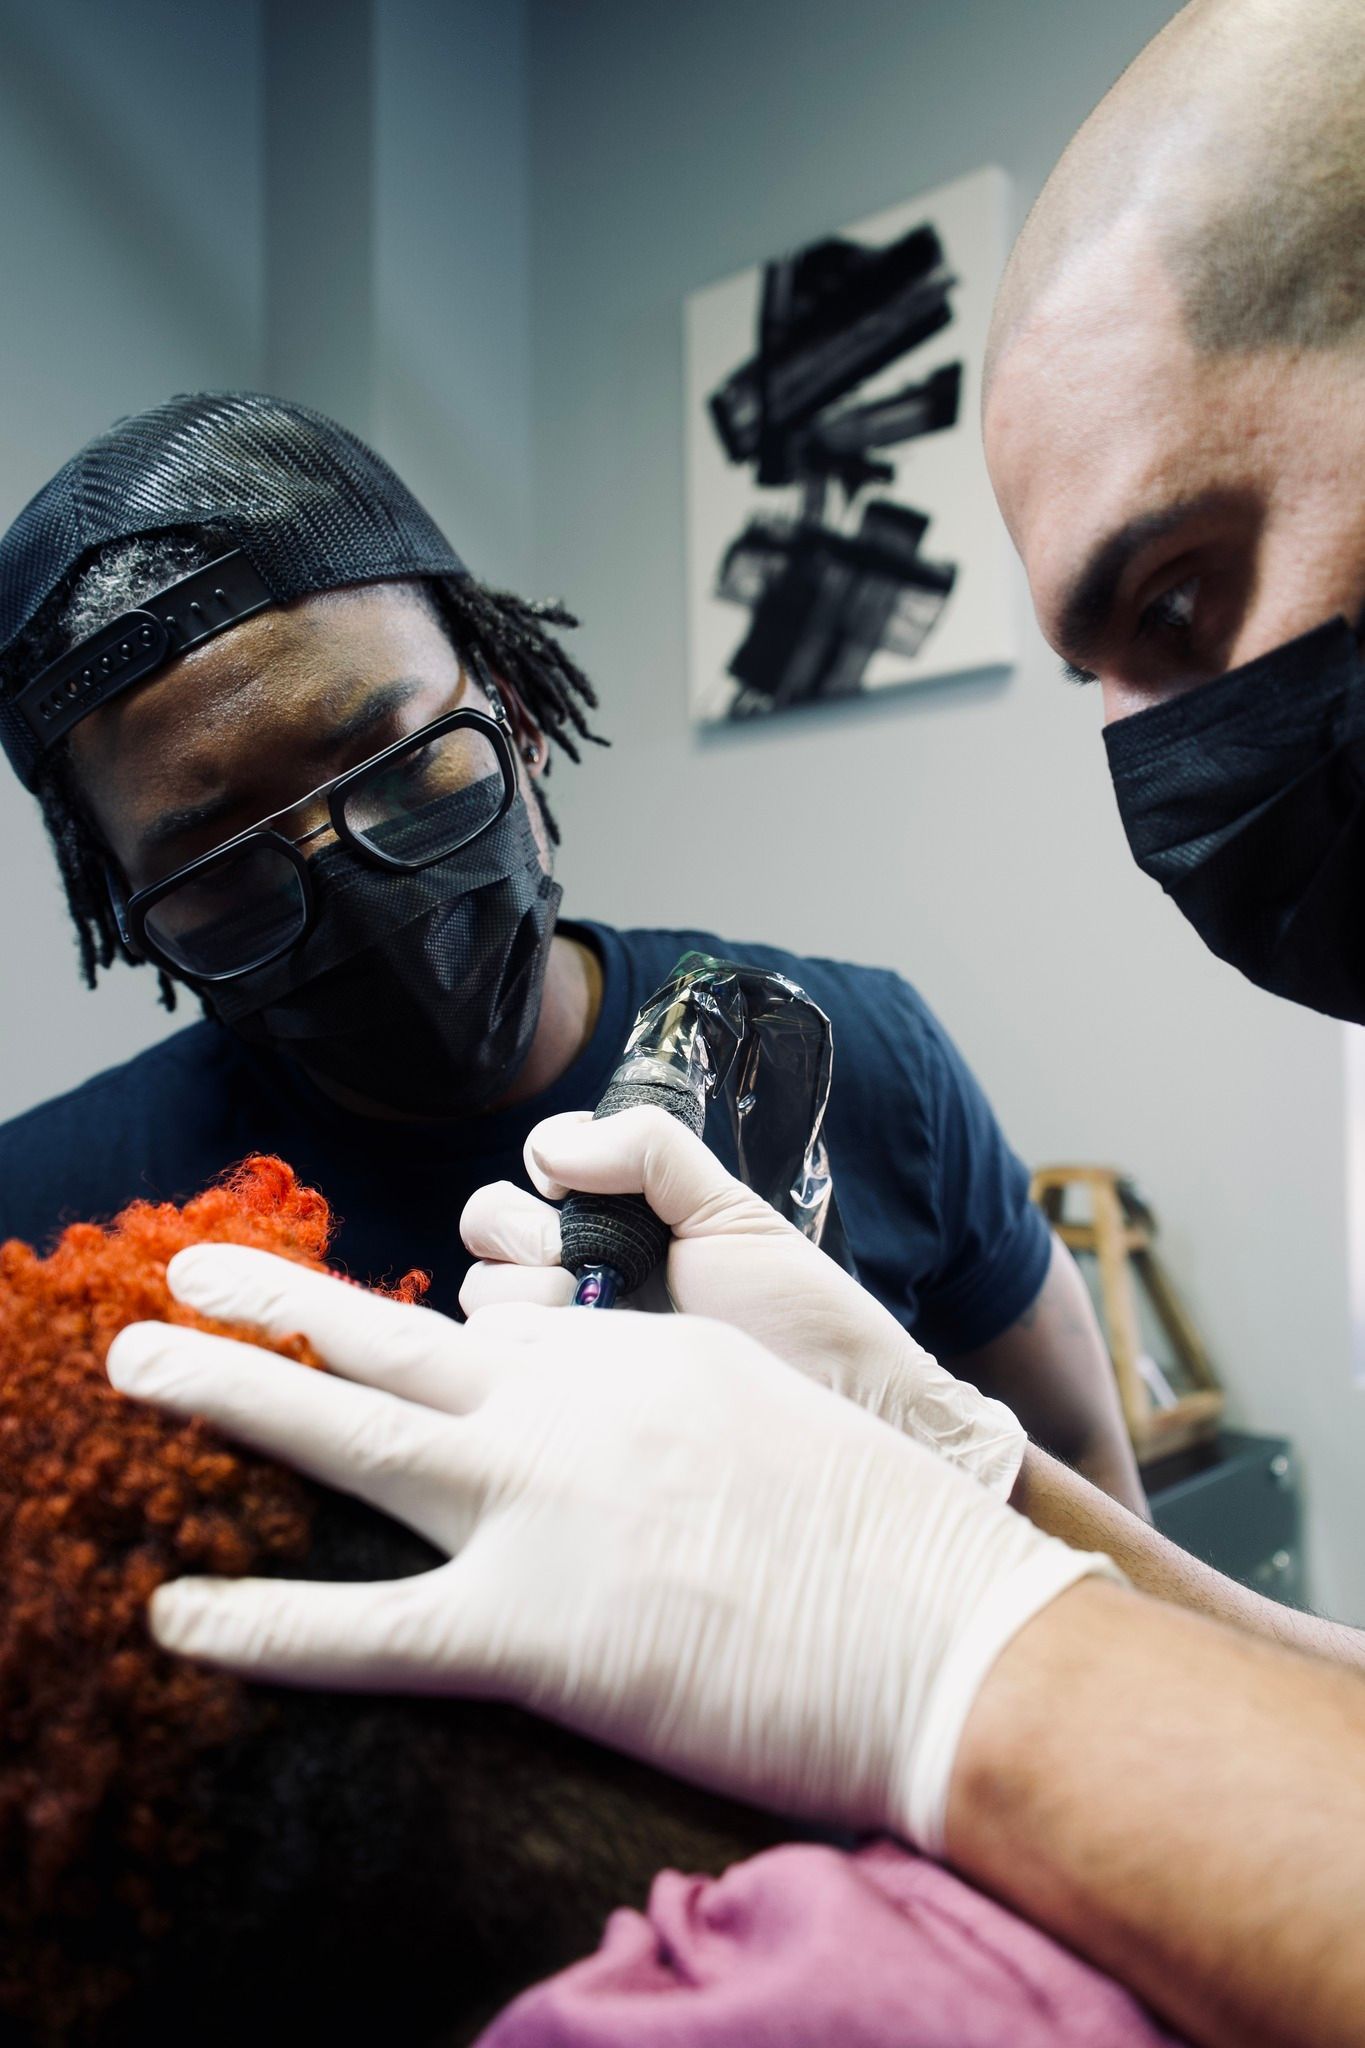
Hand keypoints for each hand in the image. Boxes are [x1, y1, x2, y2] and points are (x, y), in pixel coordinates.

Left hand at [106, 1246, 1113, 1852]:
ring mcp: (542, 1504)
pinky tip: (181, 1613)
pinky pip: (368, 1628)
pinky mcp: (536, 1625)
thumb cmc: (881, 1519)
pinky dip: (265, 1624)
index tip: (379, 1320)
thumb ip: (669, 1382)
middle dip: (269, 1302)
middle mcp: (570, 1401)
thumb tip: (602, 1399)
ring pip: (352, 1427)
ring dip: (232, 1389)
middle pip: (389, 1336)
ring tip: (144, 1365)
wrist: (953, 1619)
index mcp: (629, 1352)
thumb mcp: (769, 1402)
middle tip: (173, 1279)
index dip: (421, 1322)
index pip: (488, 1319)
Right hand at [460, 1107, 1025, 1494]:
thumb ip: (652, 1151)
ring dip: (526, 1293)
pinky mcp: (563, 1411)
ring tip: (597, 1311)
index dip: (545, 1162)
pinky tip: (589, 1356)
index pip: (537, 1167)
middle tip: (579, 1254)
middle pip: (489, 1226)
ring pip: (483, 1295)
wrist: (840, 1407)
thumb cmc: (800, 1316)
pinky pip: (498, 1367)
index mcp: (622, 1220)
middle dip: (524, 1229)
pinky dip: (528, 1350)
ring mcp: (570, 1345)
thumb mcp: (731, 1212)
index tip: (574, 1183)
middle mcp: (583, 1276)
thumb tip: (558, 1148)